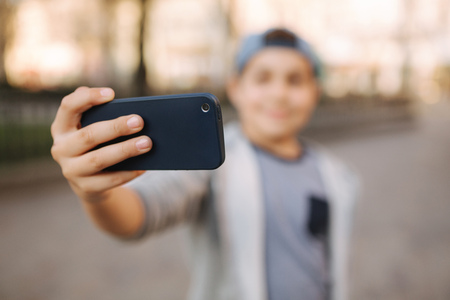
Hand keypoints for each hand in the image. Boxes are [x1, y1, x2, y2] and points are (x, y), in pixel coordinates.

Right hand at [51, 87, 151, 202]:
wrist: (89, 180)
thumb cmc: (95, 143)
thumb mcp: (91, 126)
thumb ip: (100, 111)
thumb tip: (127, 109)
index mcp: (62, 127)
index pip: (68, 106)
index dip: (88, 98)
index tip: (112, 94)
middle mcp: (61, 148)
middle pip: (88, 135)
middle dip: (115, 128)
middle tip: (139, 121)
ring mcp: (71, 170)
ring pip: (99, 159)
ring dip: (125, 150)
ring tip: (147, 143)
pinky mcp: (85, 187)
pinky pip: (109, 180)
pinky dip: (128, 172)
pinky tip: (144, 165)